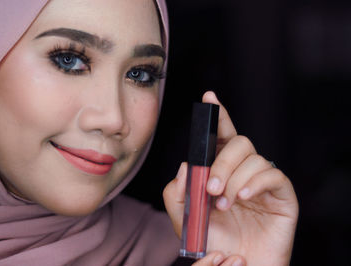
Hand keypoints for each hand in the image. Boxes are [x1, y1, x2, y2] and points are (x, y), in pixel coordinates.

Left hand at [163, 91, 298, 265]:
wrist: (236, 263)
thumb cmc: (213, 240)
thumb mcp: (184, 217)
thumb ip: (176, 191)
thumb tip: (186, 164)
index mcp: (221, 170)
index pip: (220, 136)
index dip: (217, 116)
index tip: (209, 97)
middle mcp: (243, 170)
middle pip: (238, 142)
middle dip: (221, 162)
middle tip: (210, 188)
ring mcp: (263, 181)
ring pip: (254, 157)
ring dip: (234, 179)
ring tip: (224, 203)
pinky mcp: (282, 194)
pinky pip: (273, 175)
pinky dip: (255, 182)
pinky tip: (244, 197)